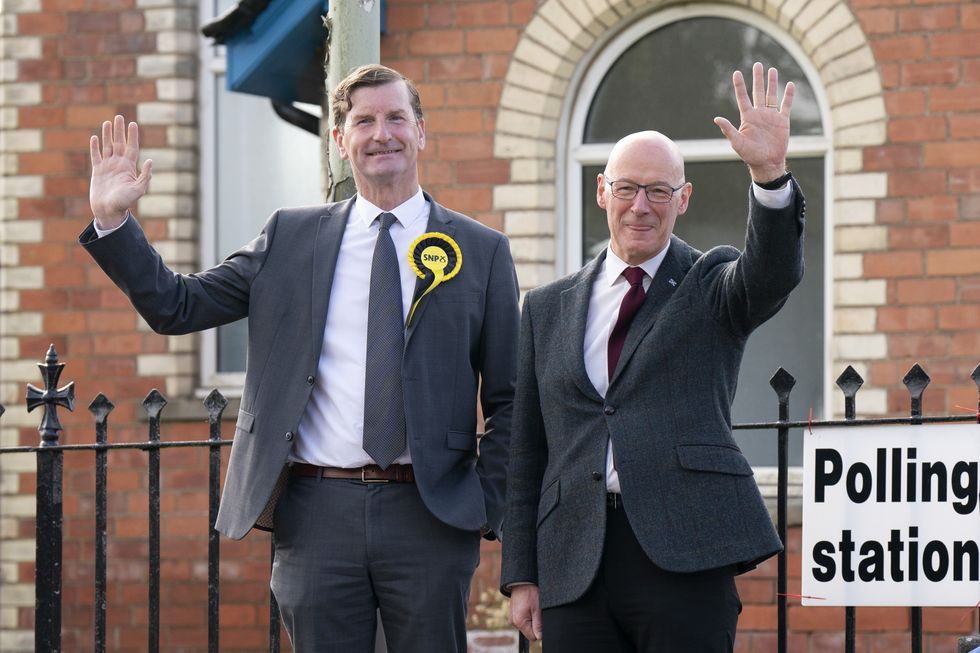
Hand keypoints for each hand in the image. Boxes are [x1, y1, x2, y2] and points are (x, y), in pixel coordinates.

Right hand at [89, 115, 152, 229]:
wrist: (108, 211)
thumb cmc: (124, 203)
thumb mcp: (138, 190)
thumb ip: (145, 176)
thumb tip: (150, 161)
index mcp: (129, 168)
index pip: (131, 147)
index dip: (132, 136)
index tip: (133, 124)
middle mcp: (119, 165)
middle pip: (119, 144)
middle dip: (120, 131)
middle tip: (119, 117)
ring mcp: (107, 167)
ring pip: (107, 147)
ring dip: (108, 135)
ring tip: (108, 123)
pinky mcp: (97, 171)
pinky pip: (96, 156)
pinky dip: (95, 147)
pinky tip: (95, 137)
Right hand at [510, 584, 542, 641]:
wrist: (522, 582)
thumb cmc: (531, 593)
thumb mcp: (538, 609)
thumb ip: (538, 625)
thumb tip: (540, 637)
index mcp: (519, 622)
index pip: (532, 637)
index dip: (539, 630)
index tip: (540, 619)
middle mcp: (513, 622)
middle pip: (529, 632)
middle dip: (535, 624)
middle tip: (536, 611)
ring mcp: (512, 618)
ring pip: (526, 626)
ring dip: (531, 620)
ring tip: (531, 608)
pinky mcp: (513, 615)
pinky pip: (522, 621)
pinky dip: (527, 616)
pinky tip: (528, 607)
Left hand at [713, 62, 794, 183]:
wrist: (767, 163)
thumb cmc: (749, 155)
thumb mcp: (737, 143)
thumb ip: (728, 130)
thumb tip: (716, 119)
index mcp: (747, 117)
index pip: (742, 97)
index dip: (739, 85)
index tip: (737, 72)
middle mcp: (759, 114)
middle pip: (758, 92)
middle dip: (758, 78)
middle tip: (757, 64)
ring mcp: (771, 116)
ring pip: (771, 95)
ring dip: (772, 83)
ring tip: (772, 70)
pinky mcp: (782, 121)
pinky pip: (786, 106)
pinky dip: (788, 96)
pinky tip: (790, 85)